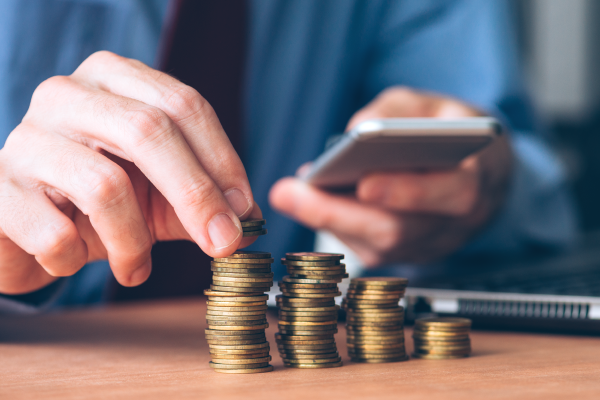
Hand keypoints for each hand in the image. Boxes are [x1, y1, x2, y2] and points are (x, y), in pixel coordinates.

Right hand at [0, 51, 259, 294]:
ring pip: (106, 185)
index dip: (222, 161)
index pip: (184, 105)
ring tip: (135, 267)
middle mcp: (68, 94)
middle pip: (150, 132)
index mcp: (115, 79)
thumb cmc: (97, 204)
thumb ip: (203, 201)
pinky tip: (74, 260)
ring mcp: (26, 136)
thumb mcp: (158, 195)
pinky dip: (77, 258)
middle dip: (197, 196)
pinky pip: (54, 231)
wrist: (23, 227)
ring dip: (134, 241)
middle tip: (222, 244)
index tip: (244, 211)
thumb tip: (250, 224)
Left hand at [270, 87, 511, 266]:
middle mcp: (454, 223)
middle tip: (289, 192)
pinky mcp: (403, 255)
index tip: (364, 184)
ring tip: (289, 193)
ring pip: (374, 245)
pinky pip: (363, 247)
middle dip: (337, 212)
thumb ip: (398, 110)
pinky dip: (333, 222)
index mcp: (477, 180)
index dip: (408, 192)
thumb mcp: (437, 105)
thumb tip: (353, 132)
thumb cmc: (453, 135)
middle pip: (396, 230)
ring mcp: (428, 245)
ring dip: (326, 219)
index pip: (451, 194)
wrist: (480, 178)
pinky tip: (308, 199)